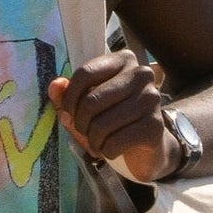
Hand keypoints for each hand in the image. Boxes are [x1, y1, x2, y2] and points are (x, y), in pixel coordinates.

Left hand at [49, 52, 176, 178]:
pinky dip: (106, 152)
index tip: (68, 114)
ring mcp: (152, 99)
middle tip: (85, 132)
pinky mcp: (156, 126)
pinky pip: (115, 143)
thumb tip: (56, 85)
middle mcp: (141, 74)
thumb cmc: (111, 120)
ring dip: (93, 141)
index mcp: (123, 60)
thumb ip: (66, 95)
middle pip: (92, 101)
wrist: (145, 147)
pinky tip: (111, 150)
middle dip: (80, 124)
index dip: (69, 98)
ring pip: (102, 125)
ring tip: (98, 143)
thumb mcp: (84, 106)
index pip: (85, 73)